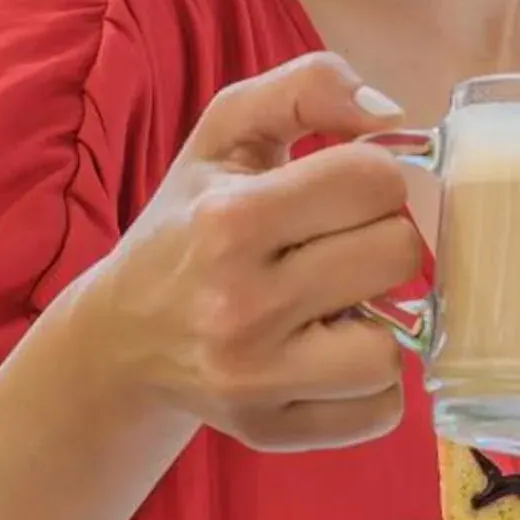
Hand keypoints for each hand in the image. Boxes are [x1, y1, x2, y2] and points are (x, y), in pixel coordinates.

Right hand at [70, 51, 424, 449]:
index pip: (375, 180)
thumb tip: (392, 113)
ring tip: (331, 303)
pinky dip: (369, 382)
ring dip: (376, 317)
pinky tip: (327, 354)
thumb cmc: (190, 220)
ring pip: (394, 344)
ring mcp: (253, 378)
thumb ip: (309, 87)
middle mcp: (238, 305)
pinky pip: (382, 410)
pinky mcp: (269, 431)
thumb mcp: (228, 131)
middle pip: (398, 254)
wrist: (121, 337)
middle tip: (334, 246)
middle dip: (379, 240)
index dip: (371, 177)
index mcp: (229, 220)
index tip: (338, 190)